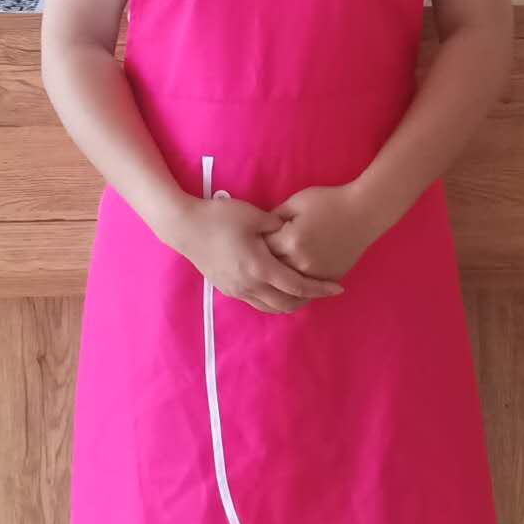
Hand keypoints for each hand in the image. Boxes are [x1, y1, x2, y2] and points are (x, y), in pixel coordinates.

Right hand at [177, 195, 345, 315]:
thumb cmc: (220, 217)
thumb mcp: (254, 215)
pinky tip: (279, 289)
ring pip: (271, 307)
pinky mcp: (228, 289)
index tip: (338, 288)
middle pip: (287, 303)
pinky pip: (258, 303)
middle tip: (323, 290)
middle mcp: (250, 285)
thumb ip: (277, 226)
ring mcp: (238, 290)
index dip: (320, 288)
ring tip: (305, 291)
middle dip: (308, 300)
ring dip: (290, 303)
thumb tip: (293, 232)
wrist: (185, 228)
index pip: (297, 285)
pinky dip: (274, 300)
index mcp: (259, 267)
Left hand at [262, 184, 376, 282]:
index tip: (251, 242)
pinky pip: (307, 291)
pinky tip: (287, 289)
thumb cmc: (329, 201)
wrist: (363, 212)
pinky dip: (297, 291)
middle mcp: (301, 262)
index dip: (255, 245)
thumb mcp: (297, 202)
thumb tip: (260, 230)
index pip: (263, 249)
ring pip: (289, 287)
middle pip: (273, 271)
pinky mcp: (329, 279)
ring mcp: (316, 274)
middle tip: (257, 260)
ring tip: (267, 280)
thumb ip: (275, 217)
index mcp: (291, 241)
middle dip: (264, 265)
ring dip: (277, 284)